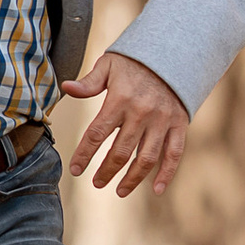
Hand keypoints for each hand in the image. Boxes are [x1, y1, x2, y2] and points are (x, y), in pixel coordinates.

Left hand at [58, 51, 189, 196]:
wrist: (174, 53)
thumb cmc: (134, 62)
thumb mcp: (108, 65)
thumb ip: (88, 82)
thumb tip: (66, 88)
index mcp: (120, 100)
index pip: (97, 134)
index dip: (84, 155)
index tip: (75, 170)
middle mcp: (142, 113)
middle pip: (120, 151)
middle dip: (106, 171)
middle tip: (96, 183)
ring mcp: (162, 121)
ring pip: (146, 158)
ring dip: (132, 178)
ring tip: (119, 191)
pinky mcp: (179, 125)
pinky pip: (174, 154)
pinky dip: (166, 174)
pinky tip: (156, 189)